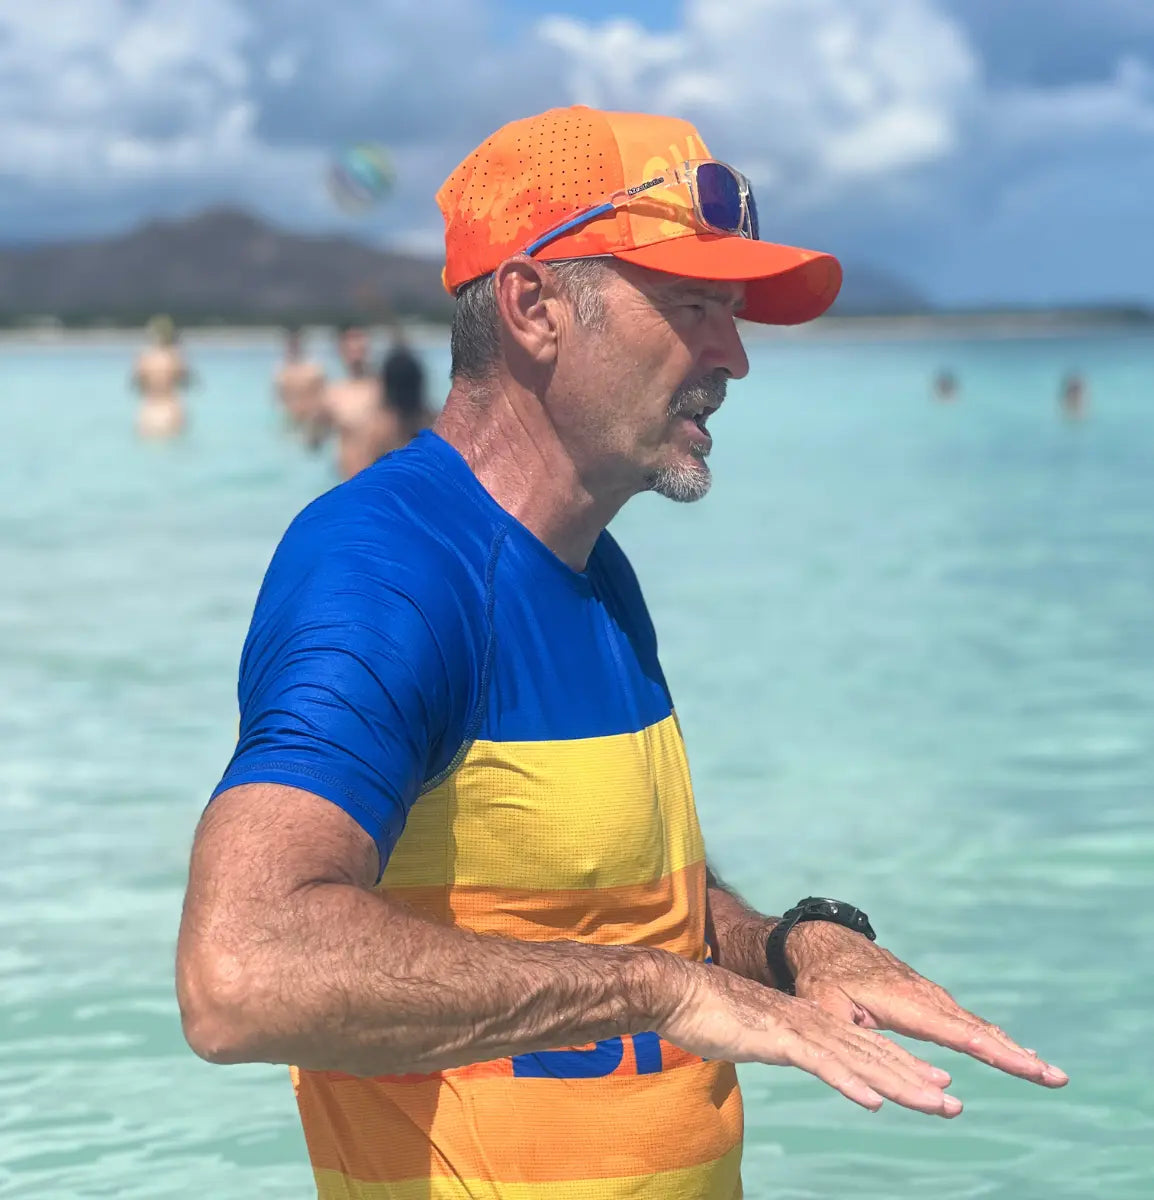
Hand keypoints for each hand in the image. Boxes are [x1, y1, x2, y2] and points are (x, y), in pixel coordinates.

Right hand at [656, 959, 962, 1116]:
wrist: (678, 990)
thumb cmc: (709, 1014)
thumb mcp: (756, 1035)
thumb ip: (779, 1044)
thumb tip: (789, 1053)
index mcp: (808, 1023)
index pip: (865, 1049)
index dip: (903, 1067)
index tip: (937, 1085)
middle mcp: (811, 1023)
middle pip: (872, 1055)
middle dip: (915, 1079)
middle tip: (952, 1102)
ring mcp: (797, 1029)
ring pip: (858, 1060)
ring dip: (899, 1084)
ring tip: (934, 1102)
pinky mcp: (778, 1039)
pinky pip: (820, 1064)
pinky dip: (849, 1082)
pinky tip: (874, 1101)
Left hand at [786, 922, 1068, 1088]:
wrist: (825, 941)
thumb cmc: (822, 978)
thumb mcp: (825, 1007)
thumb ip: (847, 1037)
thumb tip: (865, 1073)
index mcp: (905, 1002)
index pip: (958, 1032)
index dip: (993, 1052)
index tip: (1028, 1066)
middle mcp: (925, 996)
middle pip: (978, 1030)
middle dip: (1016, 1056)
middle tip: (1056, 1078)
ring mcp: (930, 995)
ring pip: (976, 1025)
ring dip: (1011, 1049)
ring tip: (1046, 1073)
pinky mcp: (928, 998)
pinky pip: (966, 1021)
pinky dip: (993, 1038)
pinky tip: (1012, 1052)